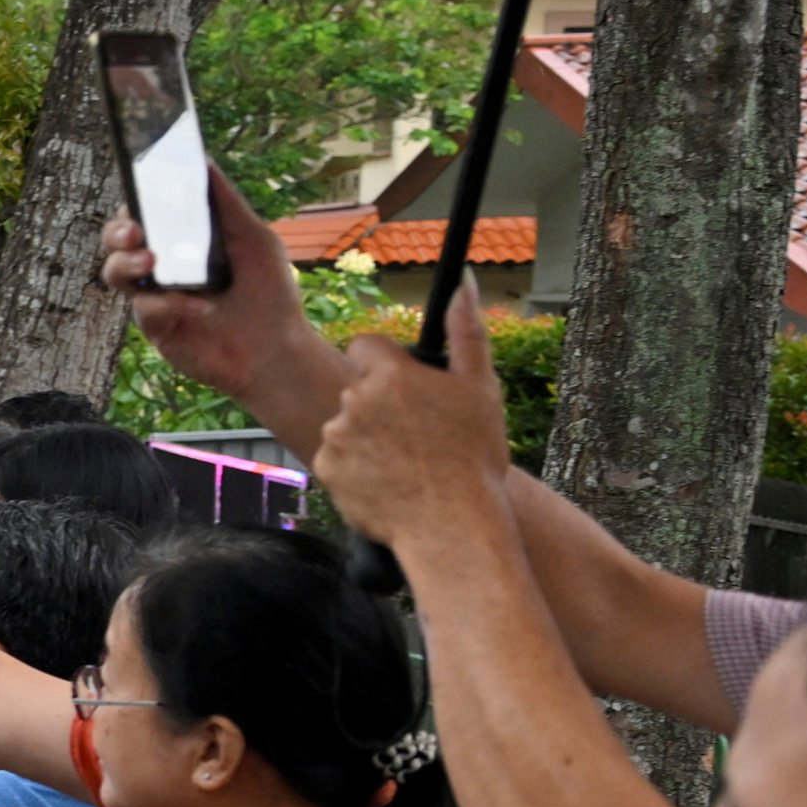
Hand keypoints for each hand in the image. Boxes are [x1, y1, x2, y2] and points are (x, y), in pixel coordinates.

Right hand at [99, 168, 326, 419]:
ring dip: (127, 263)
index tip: (137, 195)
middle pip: (116, 241)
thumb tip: (204, 162)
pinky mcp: (156, 328)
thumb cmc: (269, 294)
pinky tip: (199, 307)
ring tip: (150, 262)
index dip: (133, 202)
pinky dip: (170, 303)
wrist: (277, 350)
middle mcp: (162, 266)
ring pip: (115, 273)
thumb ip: (227, 205)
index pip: (144, 213)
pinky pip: (146, 308)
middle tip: (133, 231)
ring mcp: (155, 297)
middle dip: (116, 231)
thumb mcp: (255, 240)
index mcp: (182, 240)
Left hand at [310, 285, 514, 551]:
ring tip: (405, 464)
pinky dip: (355, 470)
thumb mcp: (481, 388)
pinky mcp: (326, 470)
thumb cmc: (474, 457)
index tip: (405, 388)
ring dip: (366, 438)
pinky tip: (387, 483)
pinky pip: (337, 460)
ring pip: (346, 425)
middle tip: (415, 435)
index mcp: (389, 374)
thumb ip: (466, 331)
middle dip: (378, 405)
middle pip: (356, 390)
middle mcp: (353, 401)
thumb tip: (462, 281)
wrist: (453, 525)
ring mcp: (336, 436)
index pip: (365, 346)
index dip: (384, 365)